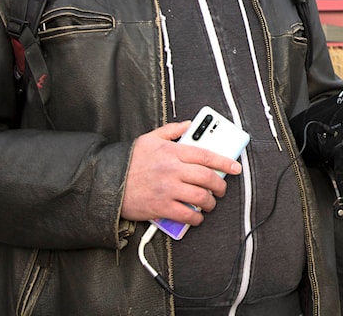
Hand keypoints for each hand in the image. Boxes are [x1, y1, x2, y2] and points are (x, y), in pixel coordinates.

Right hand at [120, 122, 242, 225]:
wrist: (107, 182)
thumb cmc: (130, 161)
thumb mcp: (150, 138)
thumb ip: (172, 130)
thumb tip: (189, 124)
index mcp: (172, 152)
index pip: (205, 155)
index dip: (224, 162)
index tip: (235, 167)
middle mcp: (172, 170)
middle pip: (207, 178)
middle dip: (220, 185)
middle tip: (222, 189)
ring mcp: (167, 190)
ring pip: (200, 197)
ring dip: (210, 202)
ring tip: (210, 203)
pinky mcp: (160, 207)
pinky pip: (186, 215)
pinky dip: (196, 218)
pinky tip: (197, 216)